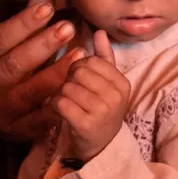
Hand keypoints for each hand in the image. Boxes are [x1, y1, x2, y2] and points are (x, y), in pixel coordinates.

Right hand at [0, 0, 85, 140]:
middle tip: (68, 27)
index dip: (21, 23)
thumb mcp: (10, 45)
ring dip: (56, 73)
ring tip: (81, 54)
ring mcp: (0, 112)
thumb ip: (28, 17)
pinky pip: (40, 118)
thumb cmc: (6, 72)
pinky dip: (59, 103)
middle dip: (41, 45)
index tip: (47, 8)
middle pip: (12, 65)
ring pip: (28, 92)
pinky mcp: (18, 131)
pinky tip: (77, 88)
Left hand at [54, 31, 130, 160]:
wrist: (100, 147)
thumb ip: (104, 57)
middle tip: (74, 94)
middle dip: (69, 80)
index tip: (81, 81)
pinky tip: (63, 113)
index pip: (90, 61)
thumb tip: (100, 31)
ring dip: (62, 94)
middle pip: (77, 71)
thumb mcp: (107, 84)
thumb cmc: (100, 109)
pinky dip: (56, 105)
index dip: (78, 67)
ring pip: (66, 86)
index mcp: (122, 83)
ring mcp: (102, 112)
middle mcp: (116, 96)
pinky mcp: (86, 125)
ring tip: (70, 104)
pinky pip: (59, 102)